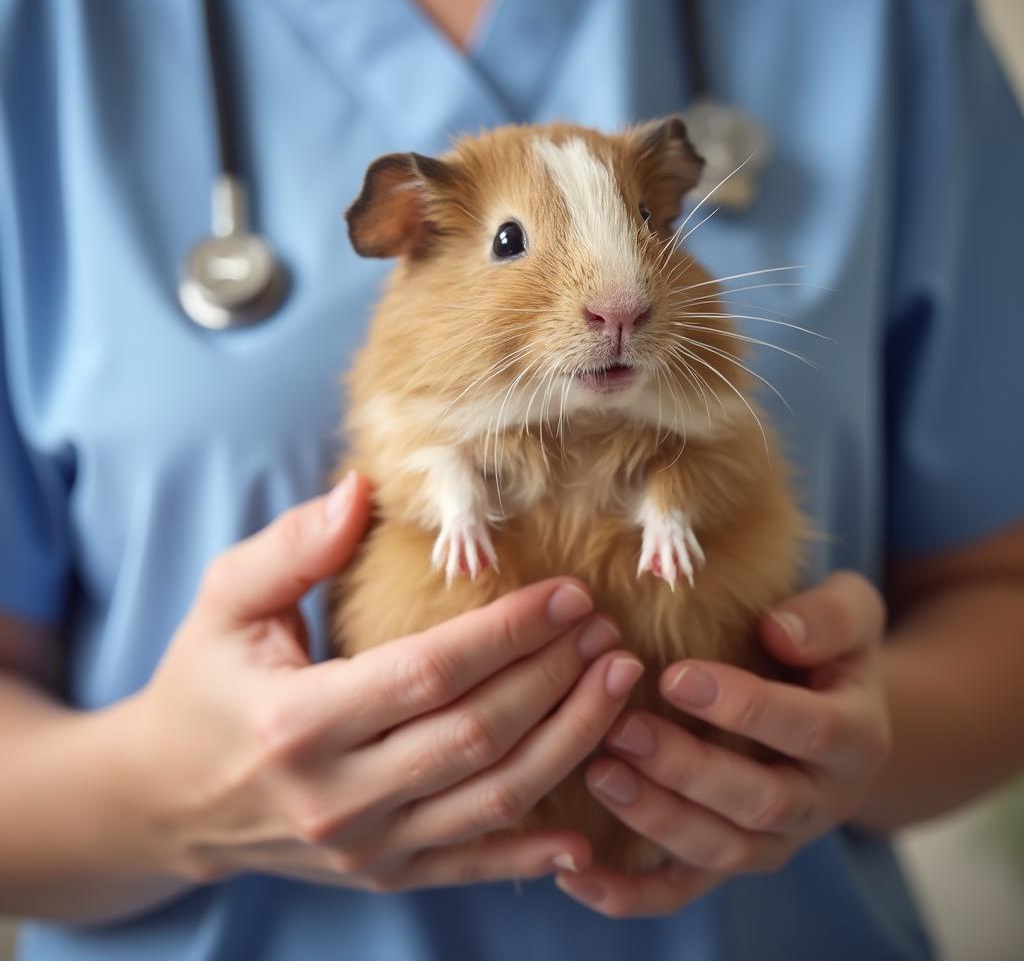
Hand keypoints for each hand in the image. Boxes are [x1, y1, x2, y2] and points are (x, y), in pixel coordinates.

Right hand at [123, 473, 642, 891]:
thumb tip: (362, 489)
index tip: (567, 593)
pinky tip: (585, 833)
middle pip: (478, 734)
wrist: (165, 797)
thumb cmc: (204, 682)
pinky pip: (470, 863)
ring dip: (569, 742)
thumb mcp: (225, 600)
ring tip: (619, 689)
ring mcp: (363, 845)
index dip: (509, 631)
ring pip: (493, 798)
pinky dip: (531, 851)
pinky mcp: (379, 874)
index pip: (431, 671)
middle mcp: (335, 795)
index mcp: (297, 719)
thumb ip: (292, 545)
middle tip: (606, 630)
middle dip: (557, 677)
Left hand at [555, 571, 891, 916]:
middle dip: (688, 769)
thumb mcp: (851, 612)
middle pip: (760, 803)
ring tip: (599, 773)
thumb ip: (831, 616)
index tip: (675, 676)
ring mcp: (777, 838)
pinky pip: (685, 890)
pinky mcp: (731, 857)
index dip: (744, 707)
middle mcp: (821, 800)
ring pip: (722, 850)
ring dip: (658, 819)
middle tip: (622, 729)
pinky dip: (632, 894)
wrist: (834, 705)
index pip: (808, 731)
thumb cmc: (828, 644)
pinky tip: (577, 875)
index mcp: (856, 737)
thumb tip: (781, 632)